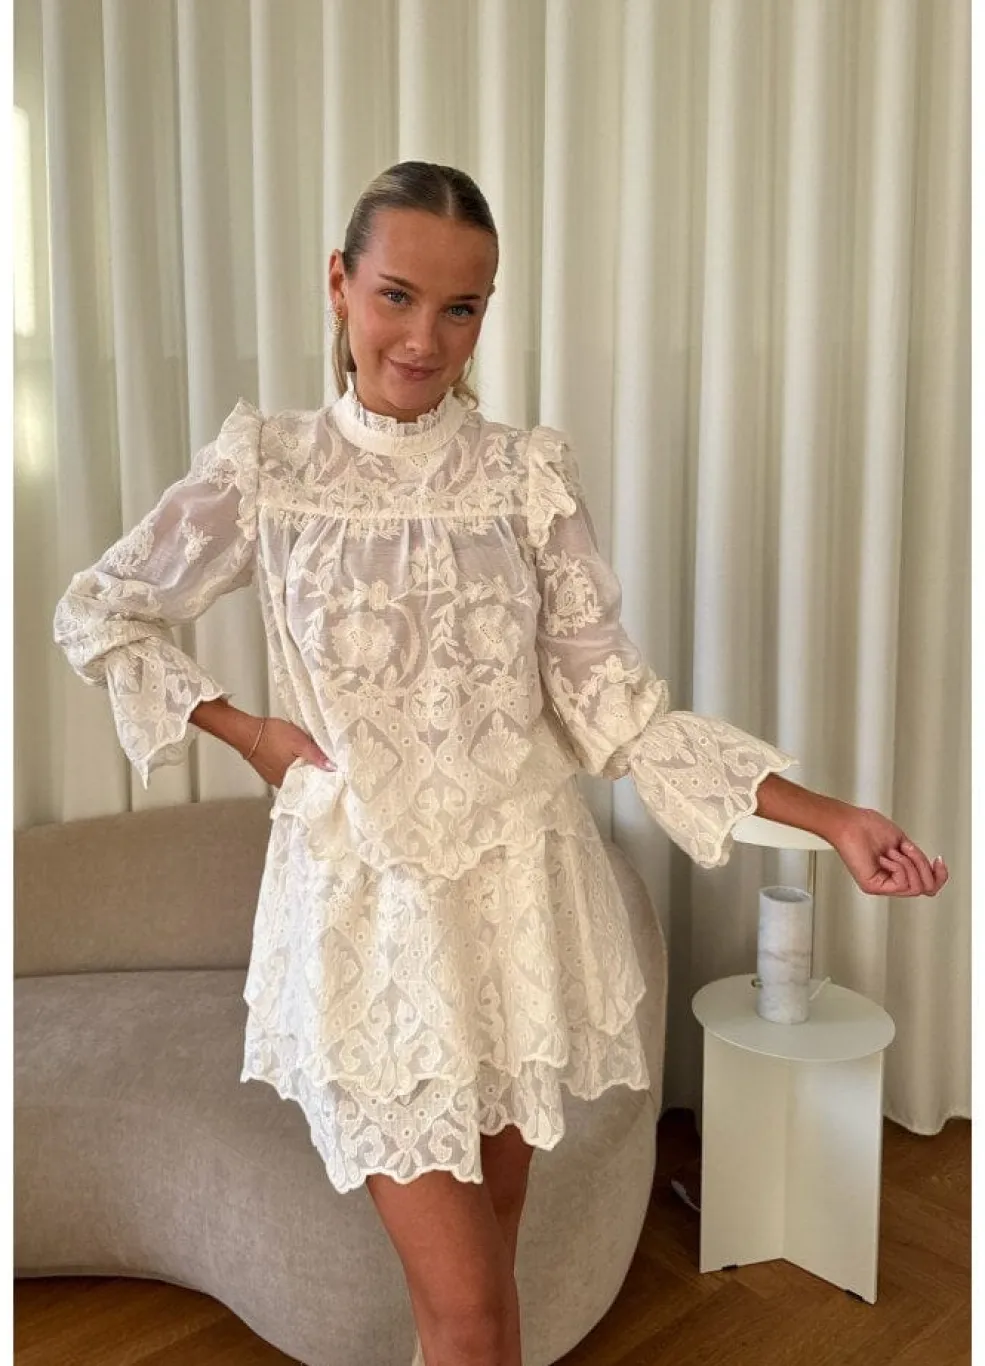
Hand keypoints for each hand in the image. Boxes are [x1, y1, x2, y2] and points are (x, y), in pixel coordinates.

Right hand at [243, 716, 334, 787]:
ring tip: (308, 760)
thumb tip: (332, 768)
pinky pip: (283, 773)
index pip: (312, 785)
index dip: (322, 778)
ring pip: (293, 777)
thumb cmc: (272, 735)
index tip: (331, 773)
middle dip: (312, 774)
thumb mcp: (300, 742)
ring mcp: (273, 777)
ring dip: (300, 770)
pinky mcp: (267, 771)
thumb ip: (316, 756)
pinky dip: (290, 767)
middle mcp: (281, 782)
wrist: (247, 732)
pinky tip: (292, 758)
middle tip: (321, 764)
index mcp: (291, 779)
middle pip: (303, 782)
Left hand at [830, 806, 948, 897]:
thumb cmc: (868, 827)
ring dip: (910, 864)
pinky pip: (901, 884)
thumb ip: (917, 860)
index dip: (941, 875)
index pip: (928, 886)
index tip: (939, 859)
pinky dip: (899, 866)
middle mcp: (890, 882)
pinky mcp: (873, 887)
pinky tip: (886, 856)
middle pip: (926, 889)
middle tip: (909, 850)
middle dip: (923, 866)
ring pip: (916, 887)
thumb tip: (933, 871)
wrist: (850, 823)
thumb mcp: (903, 843)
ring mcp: (881, 886)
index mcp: (897, 873)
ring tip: (894, 851)